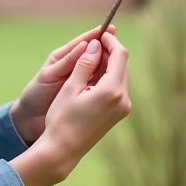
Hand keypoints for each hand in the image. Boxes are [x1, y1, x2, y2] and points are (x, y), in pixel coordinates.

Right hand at [9, 31, 131, 185]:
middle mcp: (123, 99)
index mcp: (112, 91)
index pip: (119, 55)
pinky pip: (117, 88)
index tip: (99, 34)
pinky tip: (92, 77)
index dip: (110, 41)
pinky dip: (108, 78)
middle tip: (93, 45)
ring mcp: (123, 108)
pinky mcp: (119, 114)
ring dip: (108, 64)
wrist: (62, 150)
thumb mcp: (70, 87)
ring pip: (121, 76)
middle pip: (123, 65)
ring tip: (89, 60)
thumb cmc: (62, 118)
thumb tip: (95, 44)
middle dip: (110, 52)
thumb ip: (85, 63)